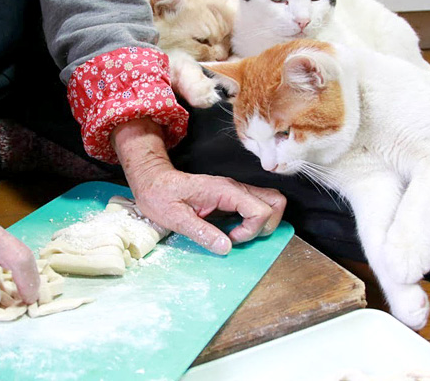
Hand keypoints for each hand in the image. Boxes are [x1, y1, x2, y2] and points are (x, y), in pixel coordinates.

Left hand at [111, 118, 285, 253]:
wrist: (153, 181)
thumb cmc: (161, 196)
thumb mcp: (175, 218)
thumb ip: (202, 232)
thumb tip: (226, 247)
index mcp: (223, 190)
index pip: (261, 209)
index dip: (252, 230)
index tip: (230, 238)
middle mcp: (234, 187)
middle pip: (276, 201)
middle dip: (266, 226)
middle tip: (240, 237)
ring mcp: (235, 190)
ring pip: (270, 202)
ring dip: (262, 223)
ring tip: (237, 234)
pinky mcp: (231, 196)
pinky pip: (255, 205)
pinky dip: (253, 220)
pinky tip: (232, 229)